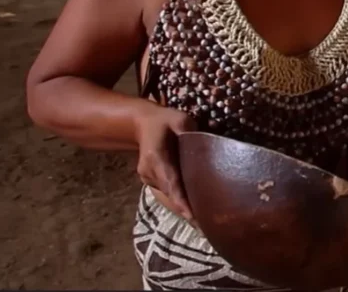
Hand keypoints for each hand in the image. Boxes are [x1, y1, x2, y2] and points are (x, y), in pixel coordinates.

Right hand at [134, 105, 195, 220]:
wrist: (141, 125)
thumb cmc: (164, 121)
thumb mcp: (178, 119)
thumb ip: (188, 130)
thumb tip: (204, 141)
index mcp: (155, 157)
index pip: (170, 182)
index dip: (180, 200)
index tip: (191, 216)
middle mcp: (149, 172)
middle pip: (170, 195)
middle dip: (187, 211)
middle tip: (206, 228)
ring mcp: (148, 179)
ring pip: (168, 198)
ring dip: (184, 210)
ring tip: (205, 227)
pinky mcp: (152, 182)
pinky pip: (168, 195)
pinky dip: (180, 203)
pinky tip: (196, 214)